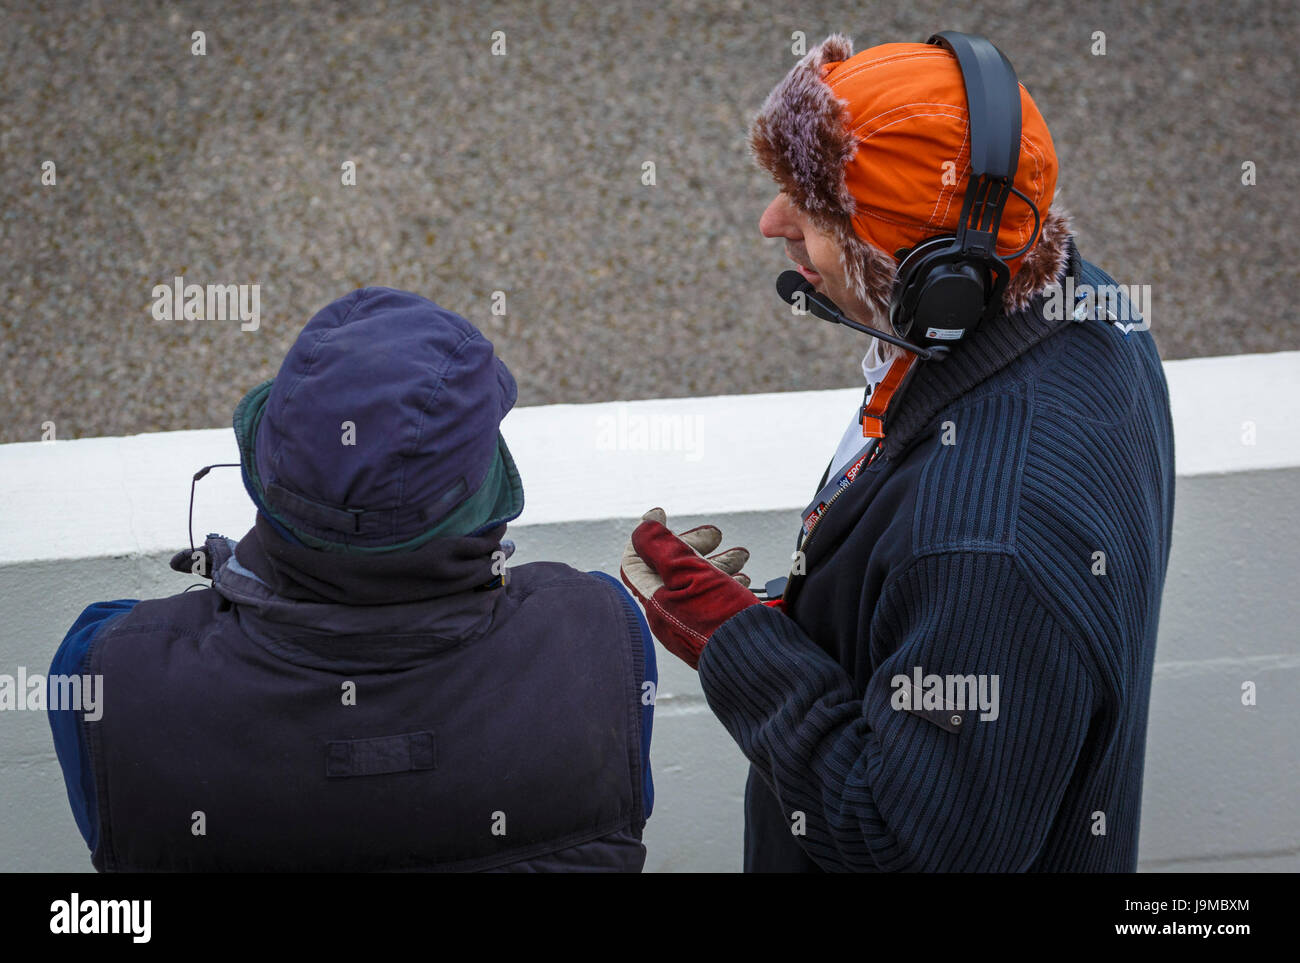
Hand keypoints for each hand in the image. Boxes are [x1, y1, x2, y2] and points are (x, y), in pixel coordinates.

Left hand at [619, 507, 758, 668]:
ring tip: (741, 555)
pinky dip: (726, 582)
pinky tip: (744, 579)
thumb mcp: (689, 573)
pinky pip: (713, 599)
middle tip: (716, 534)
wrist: (756, 664)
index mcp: (655, 599)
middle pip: (671, 568)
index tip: (663, 515)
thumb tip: (644, 525)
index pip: (635, 561)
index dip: (647, 536)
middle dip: (693, 545)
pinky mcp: (712, 629)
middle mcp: (668, 612)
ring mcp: (690, 622)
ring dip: (717, 561)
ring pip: (698, 582)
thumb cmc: (721, 620)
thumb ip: (663, 548)